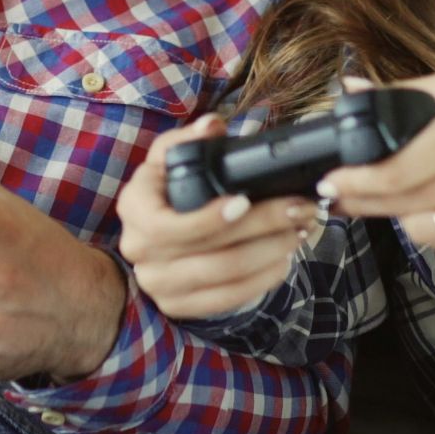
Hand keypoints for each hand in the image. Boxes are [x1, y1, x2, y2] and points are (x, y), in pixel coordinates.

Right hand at [116, 113, 317, 319]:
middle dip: (264, 228)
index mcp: (135, 210)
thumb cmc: (165, 192)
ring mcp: (159, 285)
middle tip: (299, 209)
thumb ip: (187, 140)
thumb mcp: (168, 161)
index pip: (170, 226)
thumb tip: (211, 127)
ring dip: (272, 253)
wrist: (150, 238)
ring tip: (300, 230)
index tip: (246, 200)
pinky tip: (284, 259)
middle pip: (212, 251)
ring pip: (227, 277)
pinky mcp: (180, 307)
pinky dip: (264, 279)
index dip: (210, 218)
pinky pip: (230, 299)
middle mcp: (140, 252)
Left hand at [321, 66, 434, 250]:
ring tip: (386, 202)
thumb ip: (408, 92)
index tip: (329, 181)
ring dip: (396, 218)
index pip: (397, 170)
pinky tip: (427, 211)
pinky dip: (430, 231)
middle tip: (339, 198)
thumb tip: (350, 91)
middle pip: (402, 203)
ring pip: (423, 230)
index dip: (357, 182)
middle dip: (362, 203)